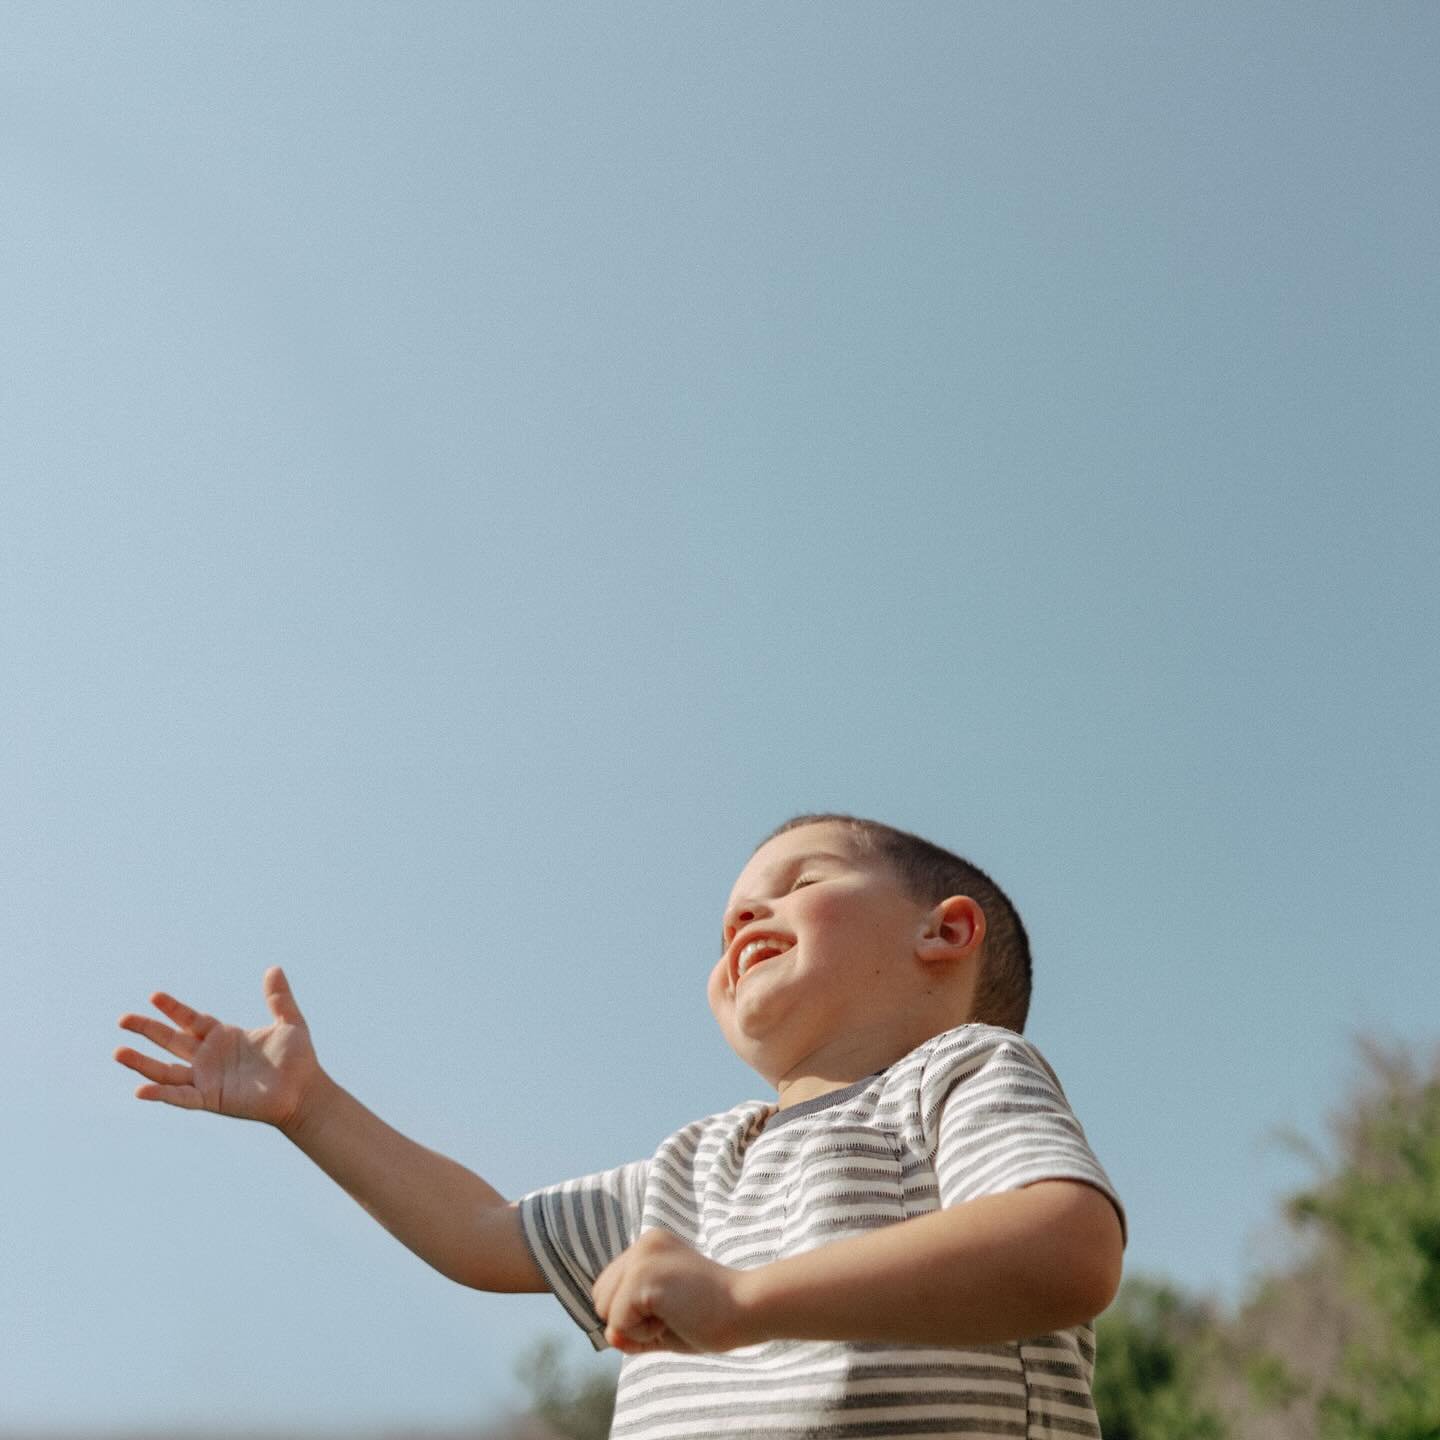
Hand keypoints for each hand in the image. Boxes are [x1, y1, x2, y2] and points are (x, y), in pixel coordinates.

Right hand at [114, 966, 321, 1131]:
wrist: (305, 1090)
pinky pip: (181, 1097)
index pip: (190, 1020)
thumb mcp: (289, 1022)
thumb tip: (274, 968)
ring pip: (166, 1071)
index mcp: (223, 1037)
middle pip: (171, 1041)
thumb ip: (279, 998)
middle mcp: (209, 1058)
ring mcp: (207, 1080)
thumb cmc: (297, 1059)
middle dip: (147, 1030)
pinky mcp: (211, 1099)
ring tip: (118, 1052)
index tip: (154, 996)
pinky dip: (161, 1094)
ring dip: (142, 1063)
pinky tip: (140, 1089)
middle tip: (123, 1019)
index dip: (173, 1009)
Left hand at [592, 1230, 751, 1354]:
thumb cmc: (711, 1318)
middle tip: (672, 1315)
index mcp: (650, 1246)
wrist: (747, 1309)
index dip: (631, 1317)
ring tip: (674, 1314)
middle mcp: (643, 1244)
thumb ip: (631, 1326)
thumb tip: (608, 1335)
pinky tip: (674, 1318)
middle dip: (628, 1321)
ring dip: (636, 1328)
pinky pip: (618, 1324)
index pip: (610, 1290)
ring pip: (605, 1311)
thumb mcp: (661, 1320)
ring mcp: (642, 1257)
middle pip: (600, 1299)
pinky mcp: (643, 1275)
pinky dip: (643, 1336)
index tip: (670, 1313)